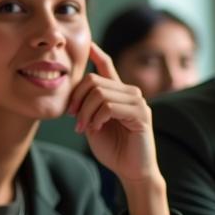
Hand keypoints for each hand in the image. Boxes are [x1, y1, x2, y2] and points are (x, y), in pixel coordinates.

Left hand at [67, 43, 158, 184]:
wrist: (130, 171)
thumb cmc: (112, 148)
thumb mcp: (93, 123)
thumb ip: (88, 106)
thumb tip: (75, 92)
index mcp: (118, 93)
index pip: (107, 66)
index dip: (97, 54)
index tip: (88, 43)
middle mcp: (130, 93)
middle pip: (93, 80)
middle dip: (77, 99)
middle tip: (73, 118)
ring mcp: (138, 102)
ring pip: (100, 93)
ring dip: (85, 112)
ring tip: (84, 127)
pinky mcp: (141, 114)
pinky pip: (109, 106)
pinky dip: (97, 117)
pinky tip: (96, 128)